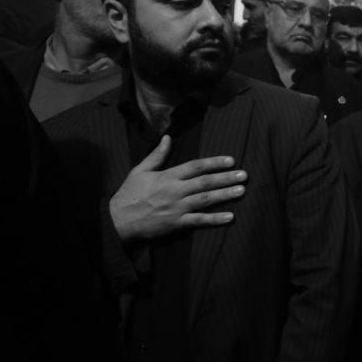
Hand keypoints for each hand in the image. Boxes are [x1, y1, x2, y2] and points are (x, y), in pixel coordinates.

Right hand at [109, 135, 247, 241]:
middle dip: (226, 178)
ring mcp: (177, 207)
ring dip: (225, 195)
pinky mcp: (176, 223)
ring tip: (242, 191)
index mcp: (168, 176)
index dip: (214, 163)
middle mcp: (175, 190)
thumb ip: (157, 155)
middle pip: (205, 182)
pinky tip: (230, 217)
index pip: (196, 166)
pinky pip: (199, 221)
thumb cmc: (129, 194)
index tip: (231, 160)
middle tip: (244, 175)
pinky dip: (215, 219)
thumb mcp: (140, 170)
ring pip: (205, 200)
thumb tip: (167, 138)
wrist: (117, 220)